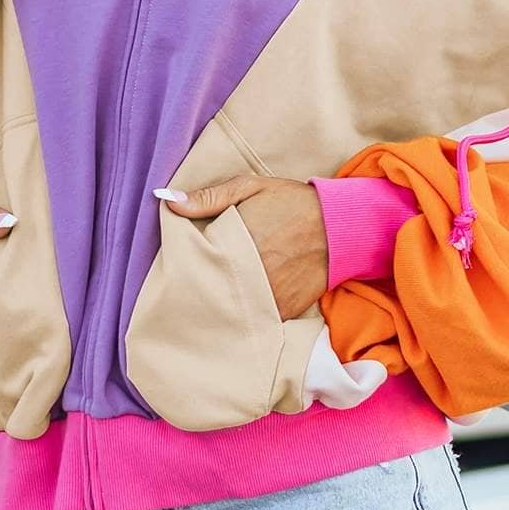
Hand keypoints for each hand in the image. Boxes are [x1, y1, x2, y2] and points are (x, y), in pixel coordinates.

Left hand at [157, 175, 327, 320]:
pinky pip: (254, 322)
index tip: (177, 266)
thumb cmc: (292, 203)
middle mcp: (249, 273)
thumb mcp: (249, 187)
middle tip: (186, 289)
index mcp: (234, 241)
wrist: (340, 227)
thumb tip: (167, 199)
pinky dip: (243, 318)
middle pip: (208, 290)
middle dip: (197, 289)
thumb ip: (209, 197)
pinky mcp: (283, 311)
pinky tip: (236, 309)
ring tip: (210, 300)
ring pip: (229, 310)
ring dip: (219, 306)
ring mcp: (267, 296)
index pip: (193, 262)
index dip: (183, 265)